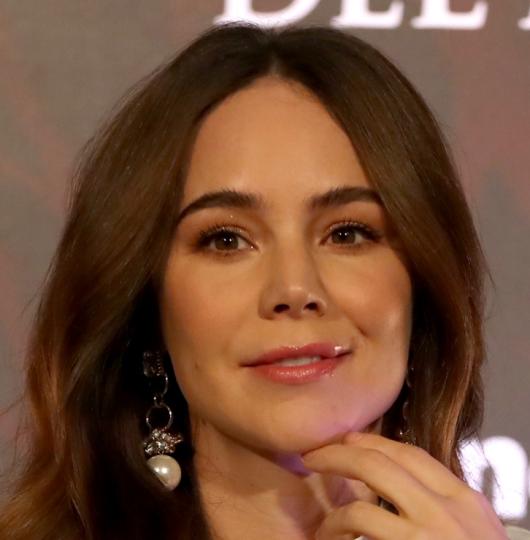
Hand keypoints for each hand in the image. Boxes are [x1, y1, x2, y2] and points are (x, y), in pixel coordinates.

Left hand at [301, 432, 506, 539]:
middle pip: (377, 465)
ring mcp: (426, 538)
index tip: (348, 440)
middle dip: (336, 456)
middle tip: (312, 457)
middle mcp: (447, 512)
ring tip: (325, 531)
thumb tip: (404, 486)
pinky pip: (360, 539)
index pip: (411, 454)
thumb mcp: (476, 531)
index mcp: (465, 500)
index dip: (372, 442)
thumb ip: (444, 505)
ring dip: (334, 518)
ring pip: (360, 509)